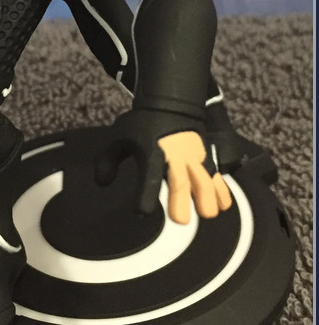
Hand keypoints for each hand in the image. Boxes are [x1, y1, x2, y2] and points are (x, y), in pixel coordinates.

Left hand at [95, 110, 231, 224]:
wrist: (172, 103)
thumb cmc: (143, 125)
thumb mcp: (120, 137)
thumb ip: (108, 160)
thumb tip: (101, 183)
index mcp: (151, 153)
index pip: (148, 177)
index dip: (145, 195)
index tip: (142, 211)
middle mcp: (175, 157)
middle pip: (180, 181)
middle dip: (180, 200)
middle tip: (181, 221)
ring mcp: (194, 157)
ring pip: (204, 178)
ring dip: (206, 197)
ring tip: (207, 214)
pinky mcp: (207, 156)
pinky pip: (217, 175)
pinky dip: (221, 190)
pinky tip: (223, 206)